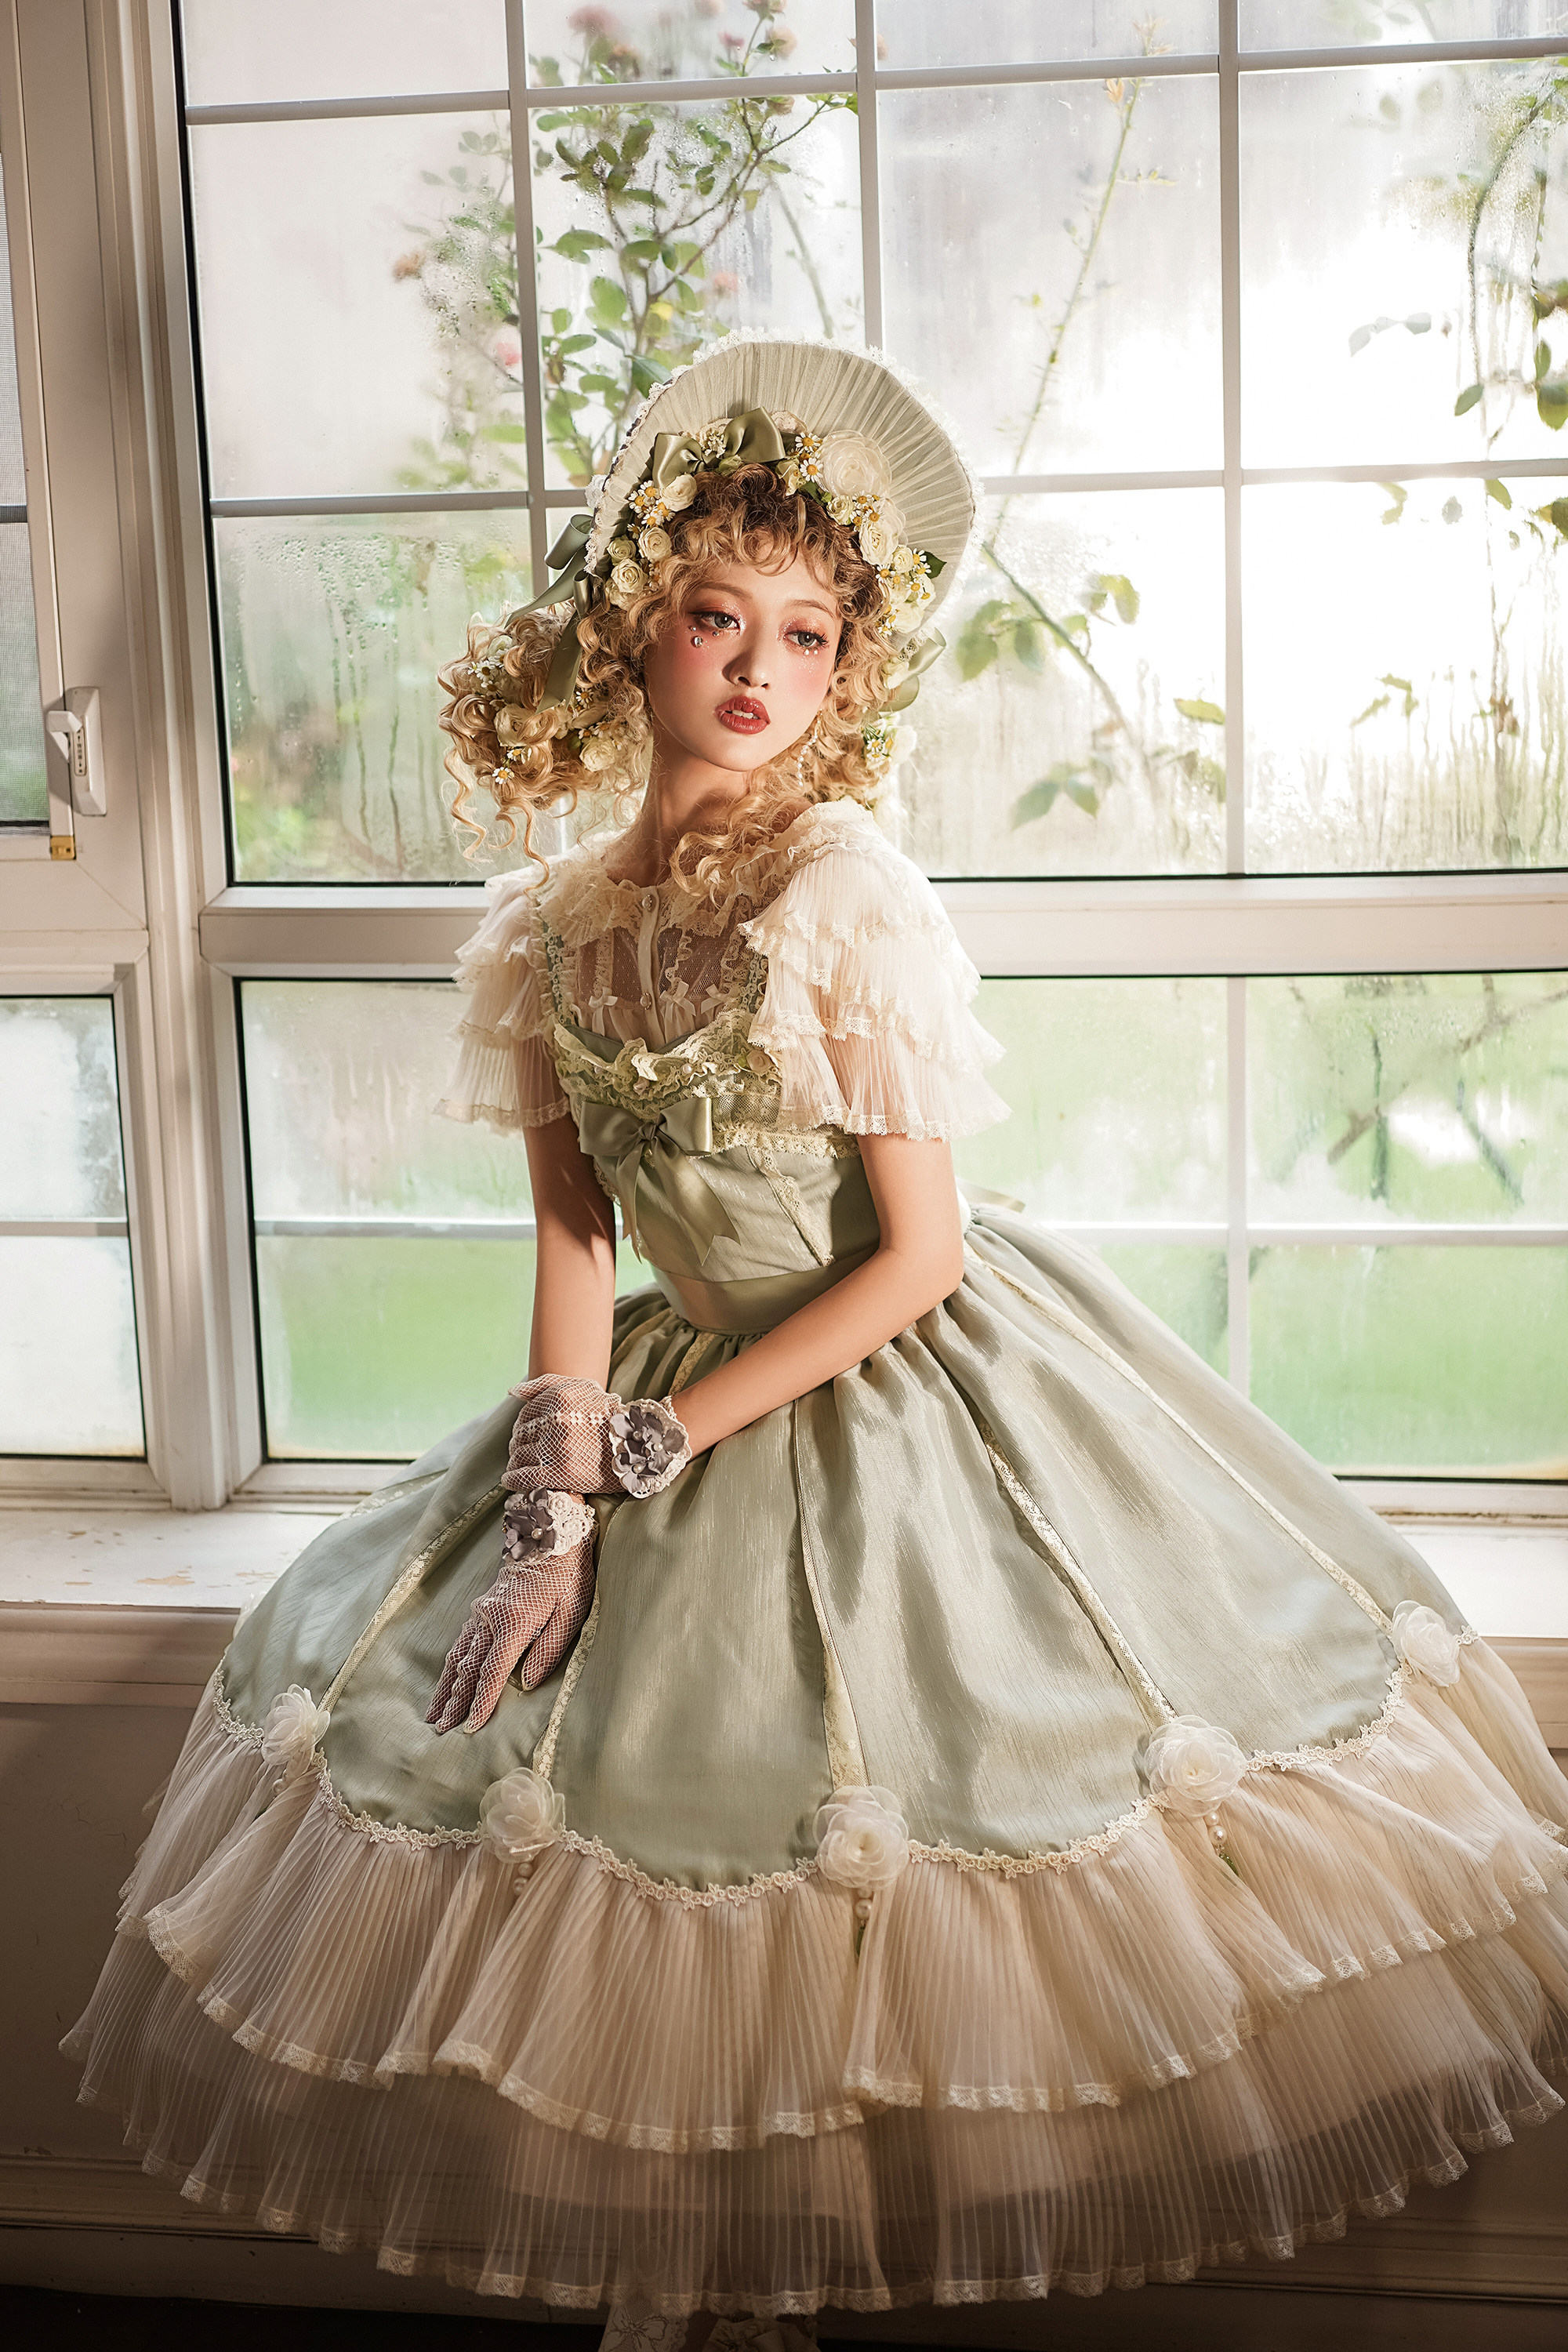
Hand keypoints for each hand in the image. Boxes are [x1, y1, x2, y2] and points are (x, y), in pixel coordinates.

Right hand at [425, 1490, 594, 1733]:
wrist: (547, 1532)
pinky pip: (460, 1642)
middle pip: (468, 1670)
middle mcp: (489, 1619)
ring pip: (458, 1657)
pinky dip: (450, 1665)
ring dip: (445, 1687)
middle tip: (441, 1730)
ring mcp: (481, 1612)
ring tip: (433, 1713)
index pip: (492, 1673)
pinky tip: (445, 1678)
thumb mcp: (571, 1610)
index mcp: (513, 1623)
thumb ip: (549, 1649)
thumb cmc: (567, 1573)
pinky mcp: (481, 1607)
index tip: (470, 1728)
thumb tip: (527, 1685)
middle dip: (454, 1702)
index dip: (481, 1703)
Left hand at [505, 1375, 692, 1499]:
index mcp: (559, 1398)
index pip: (524, 1414)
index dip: (522, 1426)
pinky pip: (524, 1476)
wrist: (636, 1446)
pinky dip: (513, 1479)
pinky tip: (510, 1480)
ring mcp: (557, 1448)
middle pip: (520, 1435)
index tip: (526, 1435)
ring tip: (519, 1465)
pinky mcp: (560, 1473)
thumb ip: (545, 1384)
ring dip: (516, 1461)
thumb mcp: (582, 1388)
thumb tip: (512, 1391)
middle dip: (518, 1444)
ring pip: (519, 1456)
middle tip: (522, 1451)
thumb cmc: (608, 1416)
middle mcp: (556, 1421)